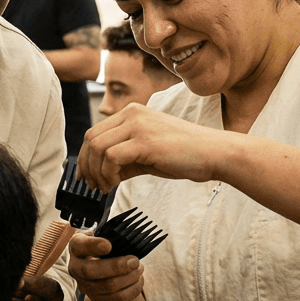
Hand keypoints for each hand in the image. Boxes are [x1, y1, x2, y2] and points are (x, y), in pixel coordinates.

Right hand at [68, 231, 144, 300]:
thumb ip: (110, 234)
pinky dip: (133, 289)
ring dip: (129, 277)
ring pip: (107, 286)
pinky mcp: (97, 299)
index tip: (109, 245)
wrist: (102, 267)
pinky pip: (118, 298)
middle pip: (89, 271)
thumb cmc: (104, 247)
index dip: (93, 246)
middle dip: (115, 267)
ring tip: (140, 268)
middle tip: (135, 261)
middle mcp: (75, 268)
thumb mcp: (103, 235)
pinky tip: (139, 280)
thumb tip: (125, 236)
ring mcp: (85, 286)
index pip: (79, 245)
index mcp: (77, 247)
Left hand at [77, 103, 229, 190]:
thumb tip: (100, 173)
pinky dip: (107, 174)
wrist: (214, 153)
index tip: (86, 177)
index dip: (85, 156)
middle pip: (90, 138)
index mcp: (132, 113)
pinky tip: (115, 184)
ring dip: (96, 172)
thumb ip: (124, 158)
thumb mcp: (147, 153)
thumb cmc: (184, 155)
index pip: (95, 132)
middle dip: (86, 166)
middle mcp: (132, 113)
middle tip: (92, 186)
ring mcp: (138, 125)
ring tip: (106, 187)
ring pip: (97, 147)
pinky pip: (110, 157)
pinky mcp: (144, 141)